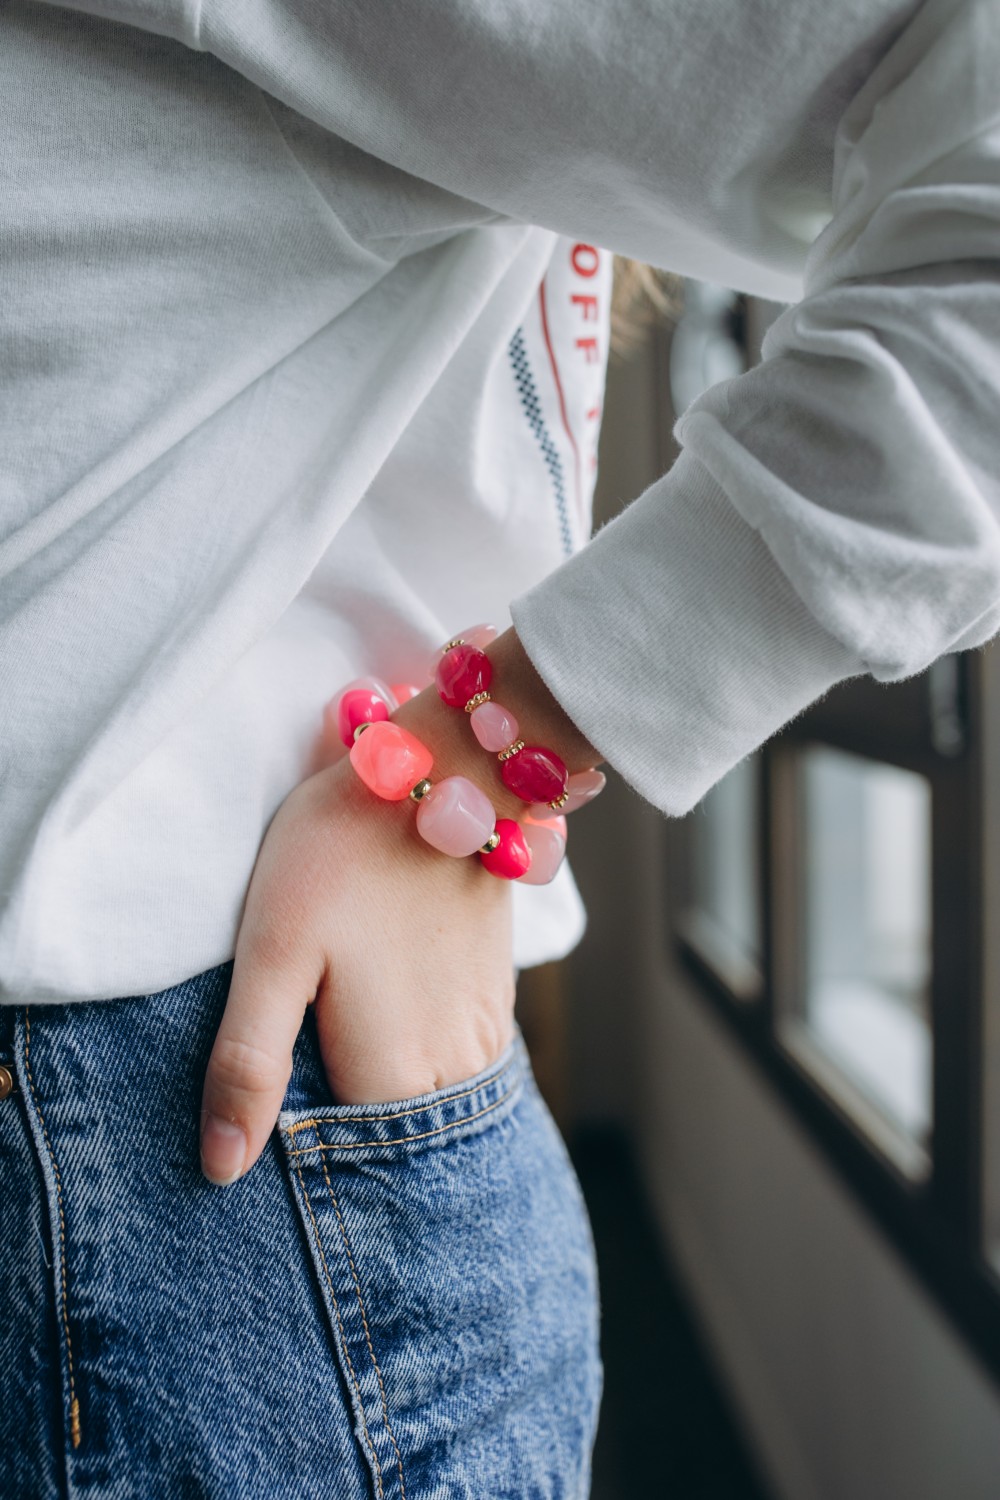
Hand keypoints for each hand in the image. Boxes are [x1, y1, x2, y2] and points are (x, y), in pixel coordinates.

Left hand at [199, 626, 600, 1185]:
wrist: (441, 761)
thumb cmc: (340, 851)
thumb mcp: (272, 949)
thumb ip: (250, 1063)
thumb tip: (221, 1169)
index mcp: (395, 1072)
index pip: (350, 1163)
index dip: (305, 1157)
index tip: (270, 1125)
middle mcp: (455, 1064)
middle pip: (394, 1137)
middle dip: (348, 1128)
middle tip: (300, 1071)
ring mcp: (487, 1027)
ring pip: (430, 1100)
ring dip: (385, 1091)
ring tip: (340, 1042)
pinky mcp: (498, 987)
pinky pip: (458, 1056)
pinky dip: (419, 1055)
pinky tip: (384, 1011)